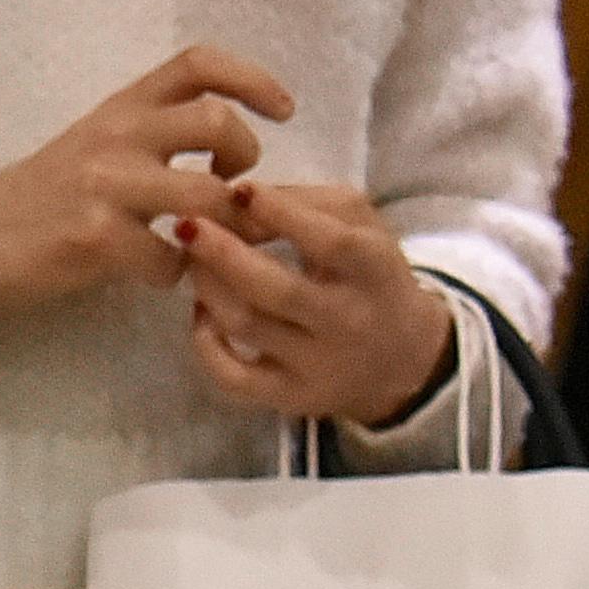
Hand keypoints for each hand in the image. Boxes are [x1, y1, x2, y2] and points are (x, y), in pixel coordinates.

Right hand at [0, 46, 294, 328]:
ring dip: (224, 226)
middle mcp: (116, 134)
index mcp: (121, 107)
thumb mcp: (98, 146)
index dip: (252, 78)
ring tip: (206, 241)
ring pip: (206, 193)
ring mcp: (105, 184)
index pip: (198, 64)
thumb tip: (231, 157)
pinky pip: (170, 256)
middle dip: (245, 158)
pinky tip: (160, 273)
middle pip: (215, 122)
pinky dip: (177, 272)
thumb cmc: (44, 197)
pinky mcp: (94, 236)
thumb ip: (154, 138)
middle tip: (233, 187)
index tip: (283, 109)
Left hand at [173, 174, 456, 428]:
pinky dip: (205, 342)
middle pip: (277, 289)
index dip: (280, 213)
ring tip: (193, 260)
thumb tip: (238, 198)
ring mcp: (318, 366)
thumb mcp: (361, 227)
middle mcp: (348, 321)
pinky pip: (232, 376)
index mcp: (375, 270)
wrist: (402, 359)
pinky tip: (203, 313)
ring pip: (246, 326)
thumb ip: (308, 204)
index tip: (238, 191)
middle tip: (187, 225)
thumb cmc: (368, 276)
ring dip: (207, 287)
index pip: (331, 242)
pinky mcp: (290, 397)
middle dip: (222, 253)